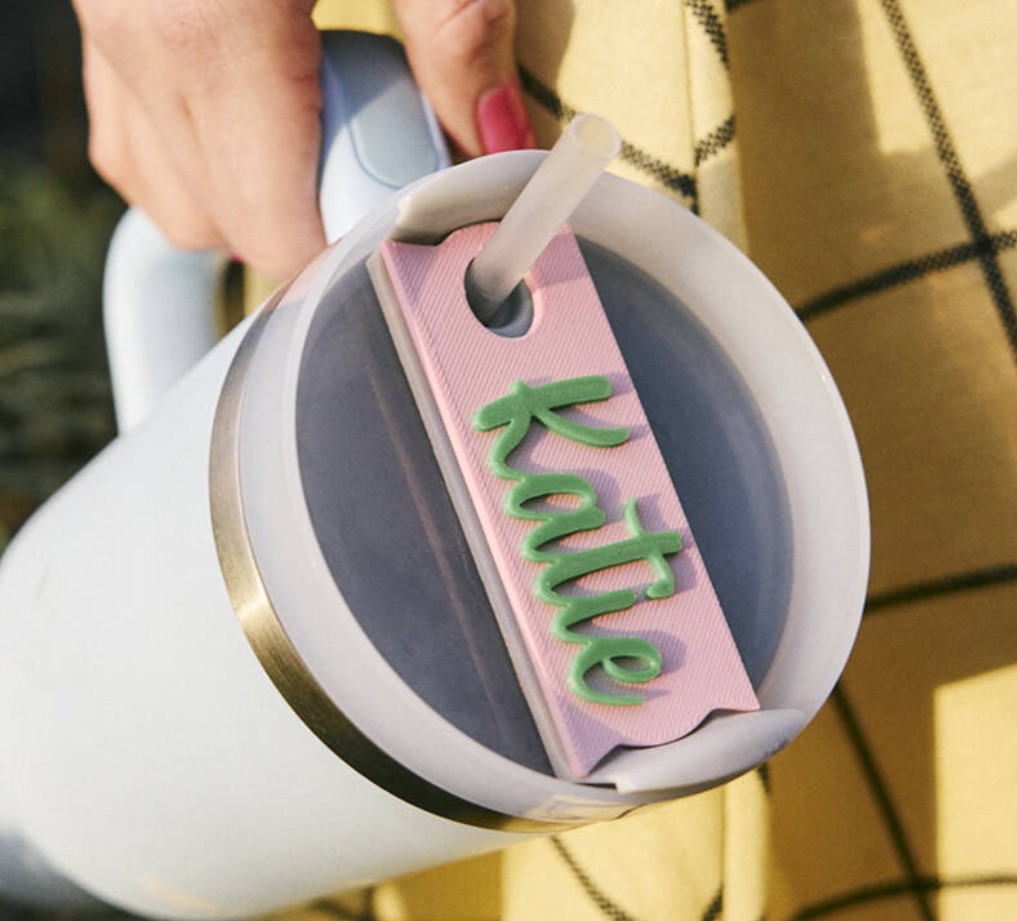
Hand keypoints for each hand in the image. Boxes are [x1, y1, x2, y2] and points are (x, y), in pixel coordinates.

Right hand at [73, 0, 530, 280]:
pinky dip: (199, 151)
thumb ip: (458, 32)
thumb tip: (497, 139)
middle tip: (381, 169)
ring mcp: (104, 27)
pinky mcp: (100, 12)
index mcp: (208, 24)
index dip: (346, 254)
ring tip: (322, 133)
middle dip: (309, 225)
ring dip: (249, 197)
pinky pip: (136, 132)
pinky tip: (259, 112)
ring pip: (166, 190)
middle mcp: (135, 36)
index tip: (408, 241)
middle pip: (221, 221)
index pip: (274, 224)